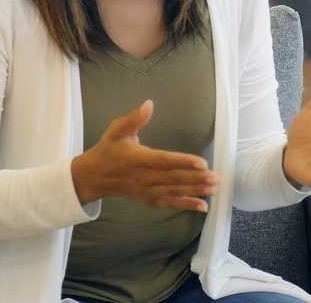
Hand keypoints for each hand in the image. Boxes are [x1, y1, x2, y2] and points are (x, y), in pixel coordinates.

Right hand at [71, 100, 217, 211]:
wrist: (93, 177)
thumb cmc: (108, 150)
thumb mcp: (117, 130)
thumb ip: (134, 119)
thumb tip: (148, 104)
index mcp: (138, 159)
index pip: (165, 161)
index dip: (184, 162)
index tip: (202, 163)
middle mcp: (144, 177)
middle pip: (174, 178)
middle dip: (196, 179)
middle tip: (216, 177)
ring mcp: (147, 191)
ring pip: (174, 192)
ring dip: (195, 191)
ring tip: (214, 189)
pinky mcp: (148, 199)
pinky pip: (169, 203)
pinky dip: (186, 205)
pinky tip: (203, 206)